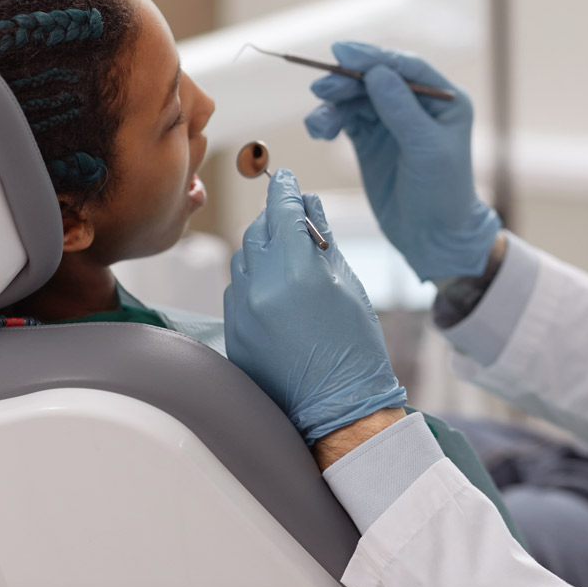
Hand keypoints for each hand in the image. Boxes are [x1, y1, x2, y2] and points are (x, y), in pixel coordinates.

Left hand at [224, 170, 406, 443]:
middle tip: (293, 219)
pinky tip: (277, 292)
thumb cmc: (354, 348)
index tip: (286, 178)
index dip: (286, 190)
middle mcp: (261, 287)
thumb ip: (323, 241)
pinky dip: (253, 279)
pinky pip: (237, 288)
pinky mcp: (233, 330)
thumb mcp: (347, 285)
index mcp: (297, 272)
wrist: (336, 408)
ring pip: (242, 258)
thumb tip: (310, 205)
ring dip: (261, 249)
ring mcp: (242, 310)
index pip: (282, 212)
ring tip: (288, 260)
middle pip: (257, 231)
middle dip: (274, 220)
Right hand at [304, 42, 499, 281]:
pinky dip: (330, 120)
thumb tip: (377, 72)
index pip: (404, 67)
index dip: (373, 57)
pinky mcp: (371, 139)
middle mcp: (417, 104)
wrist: (433, 236)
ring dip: (333, 104)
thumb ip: (401, 110)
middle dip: (346, 81)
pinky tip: (320, 131)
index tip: (341, 52)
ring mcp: (392, 121)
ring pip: (355, 98)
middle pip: (375, 78)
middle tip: (321, 89)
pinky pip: (345, 119)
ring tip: (319, 125)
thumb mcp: (426, 149)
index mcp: (443, 99)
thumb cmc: (442, 192)